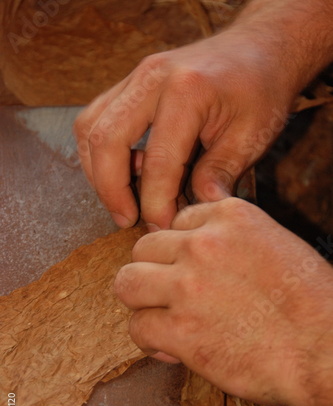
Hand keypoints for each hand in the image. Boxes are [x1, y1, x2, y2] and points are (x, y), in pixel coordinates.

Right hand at [73, 31, 291, 228]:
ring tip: (120, 201)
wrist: (258, 48)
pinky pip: (95, 117)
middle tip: (127, 221)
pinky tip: (118, 173)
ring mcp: (136, 76)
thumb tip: (194, 212)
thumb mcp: (253, 135)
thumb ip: (220, 173)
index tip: (162, 228)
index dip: (156, 203)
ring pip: (90, 128)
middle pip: (107, 141)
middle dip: (111, 191)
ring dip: (98, 172)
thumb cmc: (261, 90)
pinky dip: (99, 151)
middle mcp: (152, 78)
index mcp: (188, 91)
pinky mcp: (130, 82)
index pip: (158, 162)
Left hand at [115, 198, 332, 405]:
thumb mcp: (275, 245)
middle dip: (154, 272)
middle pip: (144, 249)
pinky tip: (169, 348)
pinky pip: (137, 327)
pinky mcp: (180, 330)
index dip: (180, 250)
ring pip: (127, 282)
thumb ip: (231, 242)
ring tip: (159, 317)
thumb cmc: (311, 304)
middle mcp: (203, 245)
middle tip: (169, 295)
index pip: (177, 222)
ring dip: (141, 301)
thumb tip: (193, 256)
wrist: (326, 349)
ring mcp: (187, 286)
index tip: (189, 271)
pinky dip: (149, 341)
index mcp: (230, 217)